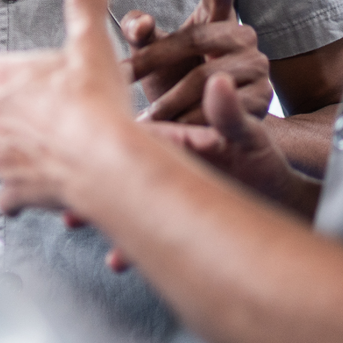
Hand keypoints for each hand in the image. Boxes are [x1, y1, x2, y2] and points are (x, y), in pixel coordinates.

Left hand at [0, 0, 134, 214]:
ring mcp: (0, 157)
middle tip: (2, 109)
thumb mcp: (92, 46)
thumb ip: (85, 8)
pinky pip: (2, 197)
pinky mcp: (16, 190)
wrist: (104, 162)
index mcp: (4, 80)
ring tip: (3, 150)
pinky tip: (25, 190)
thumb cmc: (95, 104)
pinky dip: (11, 195)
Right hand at [77, 71, 314, 271]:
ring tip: (72, 220)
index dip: (113, 133)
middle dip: (90, 174)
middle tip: (63, 177)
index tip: (87, 137)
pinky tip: (115, 258)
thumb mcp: (250, 136)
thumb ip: (231, 115)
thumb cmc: (266, 162)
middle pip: (117, 164)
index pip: (140, 131)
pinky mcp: (168, 214)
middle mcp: (162, 160)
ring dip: (97, 210)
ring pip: (121, 197)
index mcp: (176, 135)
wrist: (278, 199)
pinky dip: (127, 244)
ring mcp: (162, 188)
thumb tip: (219, 84)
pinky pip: (141, 227)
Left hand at [122, 0, 272, 122]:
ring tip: (144, 116)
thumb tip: (141, 24)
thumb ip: (142, 35)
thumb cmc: (176, 79)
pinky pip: (223, 109)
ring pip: (208, 77)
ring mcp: (258, 67)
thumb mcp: (156, 56)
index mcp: (220, 18)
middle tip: (119, 76)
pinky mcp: (263, 99)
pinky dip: (193, 122)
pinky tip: (172, 134)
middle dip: (155, 58)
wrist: (210, 130)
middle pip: (198, 38)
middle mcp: (244, 37)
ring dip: (172, 100)